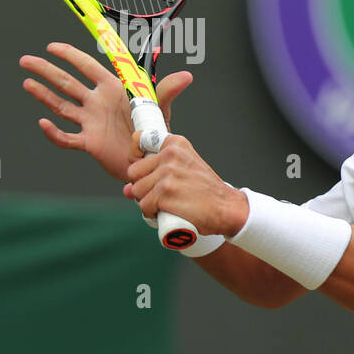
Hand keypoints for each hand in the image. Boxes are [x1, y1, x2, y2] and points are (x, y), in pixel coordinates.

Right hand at [20, 42, 192, 182]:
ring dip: (43, 95)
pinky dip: (54, 132)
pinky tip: (42, 123)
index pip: (87, 67)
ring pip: (61, 106)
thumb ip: (168, 91)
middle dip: (46, 71)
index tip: (51, 46)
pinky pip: (67, 137)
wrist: (151, 159)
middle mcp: (98, 103)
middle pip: (66, 83)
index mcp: (112, 90)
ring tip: (26, 82)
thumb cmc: (154, 130)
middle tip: (25, 60)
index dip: (70, 56)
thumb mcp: (160, 109)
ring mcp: (91, 122)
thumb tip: (187, 75)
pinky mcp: (89, 143)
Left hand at [124, 132, 248, 236]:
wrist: (227, 208)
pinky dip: (152, 213)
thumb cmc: (206, 192)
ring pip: (137, 191)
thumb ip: (156, 173)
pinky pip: (144, 206)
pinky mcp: (165, 193)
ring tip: (167, 204)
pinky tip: (166, 212)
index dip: (136, 157)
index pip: (139, 140)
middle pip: (134, 172)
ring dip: (147, 202)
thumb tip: (126, 190)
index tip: (146, 169)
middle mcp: (170, 155)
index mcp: (176, 144)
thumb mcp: (186, 169)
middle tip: (161, 193)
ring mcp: (167, 174)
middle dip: (142, 186)